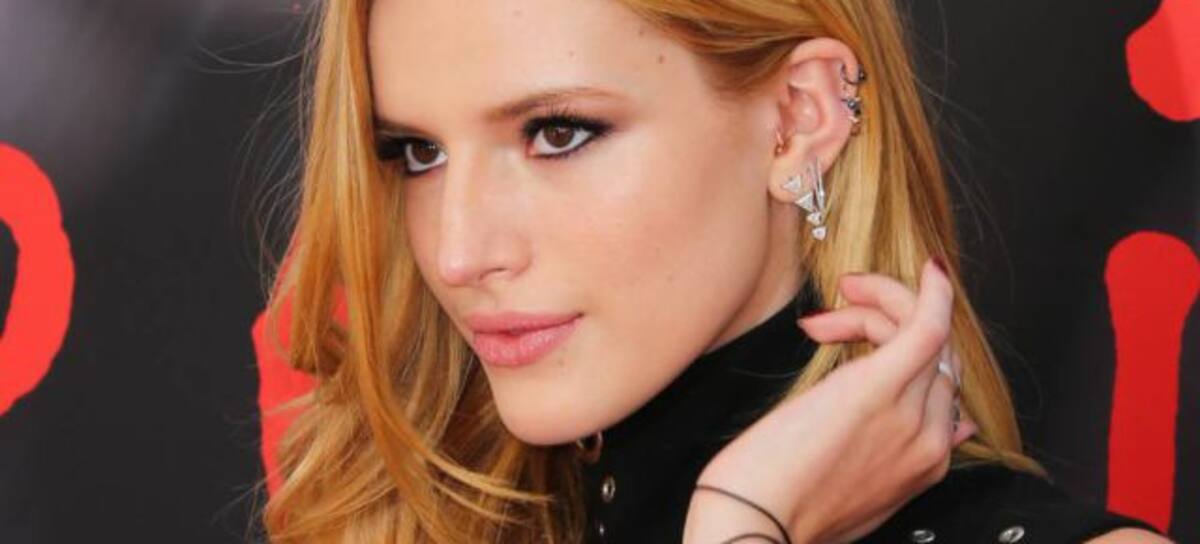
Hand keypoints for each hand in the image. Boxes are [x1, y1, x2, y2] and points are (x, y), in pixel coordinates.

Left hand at [682, 259, 976, 543]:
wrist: (752, 528)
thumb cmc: (782, 505)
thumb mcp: (856, 489)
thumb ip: (897, 459)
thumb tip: (950, 427)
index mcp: (926, 462)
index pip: (939, 384)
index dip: (898, 350)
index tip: (846, 339)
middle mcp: (930, 439)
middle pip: (933, 355)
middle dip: (883, 324)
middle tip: (829, 323)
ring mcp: (909, 416)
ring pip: (923, 333)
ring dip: (879, 306)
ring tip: (825, 319)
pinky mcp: (878, 390)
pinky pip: (928, 327)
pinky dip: (930, 293)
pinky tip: (930, 270)